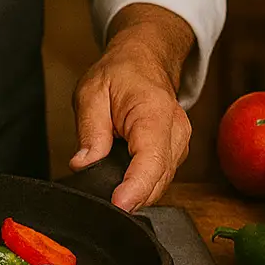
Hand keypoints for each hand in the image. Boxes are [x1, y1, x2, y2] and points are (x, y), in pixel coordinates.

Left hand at [69, 2, 193, 210]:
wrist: (144, 59)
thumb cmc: (120, 72)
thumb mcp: (92, 92)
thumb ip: (90, 130)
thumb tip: (84, 164)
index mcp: (154, 112)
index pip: (151, 159)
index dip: (136, 187)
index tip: (119, 205)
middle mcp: (176, 131)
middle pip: (158, 179)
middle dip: (131, 197)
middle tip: (100, 206)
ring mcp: (180, 144)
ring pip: (160, 184)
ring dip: (136, 194)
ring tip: (108, 194)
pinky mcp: (176, 153)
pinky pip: (160, 178)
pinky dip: (141, 186)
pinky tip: (123, 186)